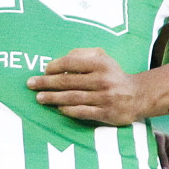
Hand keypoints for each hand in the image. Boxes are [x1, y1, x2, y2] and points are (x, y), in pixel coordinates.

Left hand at [28, 47, 152, 124]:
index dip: (54, 66)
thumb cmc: (112, 75)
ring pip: (73, 97)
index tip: (44, 70)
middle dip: (46, 83)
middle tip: (30, 84)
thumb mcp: (102, 58)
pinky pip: (82, 112)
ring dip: (53, 98)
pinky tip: (58, 108)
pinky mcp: (106, 113)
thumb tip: (59, 62)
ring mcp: (105, 98)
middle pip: (68, 81)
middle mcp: (103, 80)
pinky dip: (68, 110)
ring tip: (39, 98)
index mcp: (101, 64)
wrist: (138, 95)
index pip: (71, 62)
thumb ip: (82, 55)